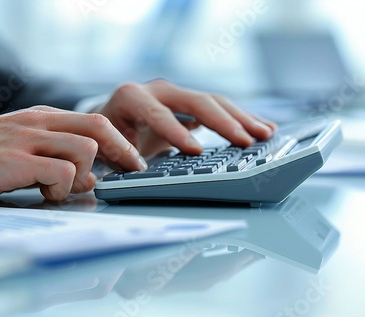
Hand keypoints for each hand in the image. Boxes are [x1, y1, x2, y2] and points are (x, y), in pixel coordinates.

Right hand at [0, 107, 146, 203]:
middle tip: (130, 172)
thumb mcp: (17, 146)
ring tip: (61, 188)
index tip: (133, 161)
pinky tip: (43, 194)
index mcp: (40, 117)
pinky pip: (60, 172)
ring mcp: (26, 140)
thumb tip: (89, 177)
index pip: (94, 121)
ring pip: (85, 150)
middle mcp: (38, 123)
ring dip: (83, 175)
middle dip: (123, 152)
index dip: (121, 141)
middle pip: (99, 128)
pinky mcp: (13, 161)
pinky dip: (61, 188)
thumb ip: (52, 156)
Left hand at [98, 80, 276, 157]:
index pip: (157, 113)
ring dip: (241, 118)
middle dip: (223, 122)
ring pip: (213, 101)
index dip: (177, 132)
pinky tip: (262, 126)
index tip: (196, 151)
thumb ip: (121, 154)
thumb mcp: (108, 146)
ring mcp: (176, 93)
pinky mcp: (189, 102)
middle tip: (246, 141)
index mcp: (131, 97)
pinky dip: (241, 118)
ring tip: (266, 133)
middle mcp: (156, 89)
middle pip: (196, 101)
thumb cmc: (108, 136)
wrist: (110, 119)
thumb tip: (141, 170)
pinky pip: (219, 107)